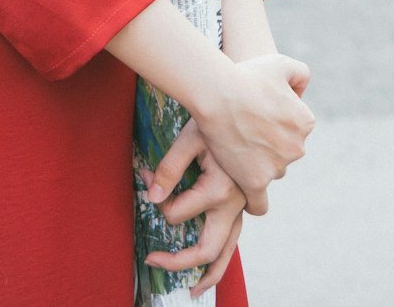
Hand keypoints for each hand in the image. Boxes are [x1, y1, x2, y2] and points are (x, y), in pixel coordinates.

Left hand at [142, 121, 246, 297]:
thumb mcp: (189, 138)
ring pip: (227, 252)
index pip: (177, 213)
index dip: (156, 199)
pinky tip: (210, 268)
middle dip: (179, 262)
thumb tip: (149, 193)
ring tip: (193, 291)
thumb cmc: (216, 117)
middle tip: (153, 260)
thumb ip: (169, 168)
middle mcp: (234, 205)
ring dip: (209, 274)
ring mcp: (241, 208)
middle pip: (207, 249)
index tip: (145, 176)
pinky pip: (233, 239)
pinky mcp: (243, 205)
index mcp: (221, 189)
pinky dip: (222, 257)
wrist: (248, 106)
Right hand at [187, 52, 312, 216]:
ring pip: (270, 171)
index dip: (275, 122)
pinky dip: (255, 202)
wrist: (218, 93)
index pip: (294, 129)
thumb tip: (301, 93)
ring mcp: (277, 167)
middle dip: (268, 144)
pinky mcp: (256, 182)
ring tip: (234, 145)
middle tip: (243, 128)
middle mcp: (297, 147)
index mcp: (305, 122)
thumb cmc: (246, 75)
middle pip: (283, 152)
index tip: (257, 114)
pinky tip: (245, 192)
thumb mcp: (280, 63)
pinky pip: (259, 203)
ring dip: (256, 164)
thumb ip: (300, 74)